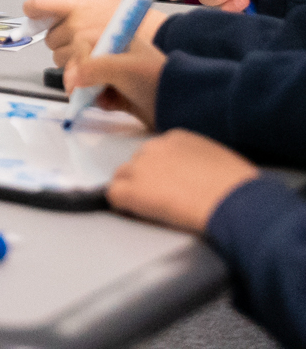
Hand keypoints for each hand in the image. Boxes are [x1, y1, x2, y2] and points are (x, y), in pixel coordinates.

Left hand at [24, 0, 165, 69]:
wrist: (164, 48)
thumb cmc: (141, 30)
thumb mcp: (110, 11)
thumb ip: (84, 16)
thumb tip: (60, 23)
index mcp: (81, 6)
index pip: (42, 4)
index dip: (34, 11)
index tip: (32, 16)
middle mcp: (77, 22)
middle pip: (51, 39)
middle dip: (63, 46)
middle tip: (85, 49)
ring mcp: (81, 43)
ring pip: (59, 59)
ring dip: (72, 63)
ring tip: (97, 62)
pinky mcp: (86, 64)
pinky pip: (70, 74)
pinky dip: (78, 77)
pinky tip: (95, 75)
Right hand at [63, 40, 165, 126]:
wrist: (182, 106)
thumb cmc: (154, 80)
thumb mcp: (122, 68)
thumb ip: (92, 68)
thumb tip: (71, 78)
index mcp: (118, 39)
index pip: (84, 42)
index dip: (78, 58)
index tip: (78, 75)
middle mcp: (117, 54)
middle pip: (83, 62)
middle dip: (79, 77)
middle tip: (76, 92)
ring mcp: (119, 75)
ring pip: (89, 80)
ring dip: (88, 91)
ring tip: (96, 100)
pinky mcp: (122, 93)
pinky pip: (100, 95)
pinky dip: (100, 101)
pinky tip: (108, 106)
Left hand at [107, 130, 257, 232]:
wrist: (236, 201)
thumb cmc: (240, 187)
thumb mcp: (220, 161)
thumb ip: (200, 162)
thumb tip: (200, 176)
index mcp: (177, 138)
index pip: (157, 153)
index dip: (162, 172)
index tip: (173, 185)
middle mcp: (154, 147)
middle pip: (138, 163)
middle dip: (147, 180)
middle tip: (164, 200)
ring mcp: (140, 167)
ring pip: (123, 177)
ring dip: (133, 191)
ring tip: (153, 210)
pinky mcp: (132, 190)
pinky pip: (114, 195)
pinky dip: (123, 206)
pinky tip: (137, 215)